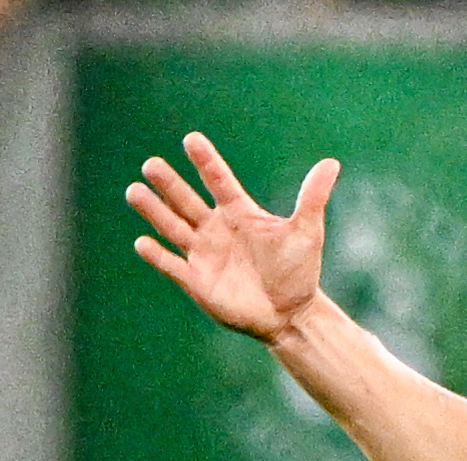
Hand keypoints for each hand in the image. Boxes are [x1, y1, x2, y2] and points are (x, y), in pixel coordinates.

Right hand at [126, 132, 339, 342]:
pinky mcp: (196, 280)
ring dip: (154, 211)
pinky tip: (142, 242)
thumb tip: (331, 163)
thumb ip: (312, 198)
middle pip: (187, 201)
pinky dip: (157, 255)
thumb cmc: (299, 271)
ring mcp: (204, 254)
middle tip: (151, 165)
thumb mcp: (306, 232)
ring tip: (134, 191)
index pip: (219, 181)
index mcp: (239, 213)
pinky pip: (172, 265)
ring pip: (172, 227)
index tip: (192, 140)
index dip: (207, 162)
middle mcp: (216, 229)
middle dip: (169, 184)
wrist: (291, 313)